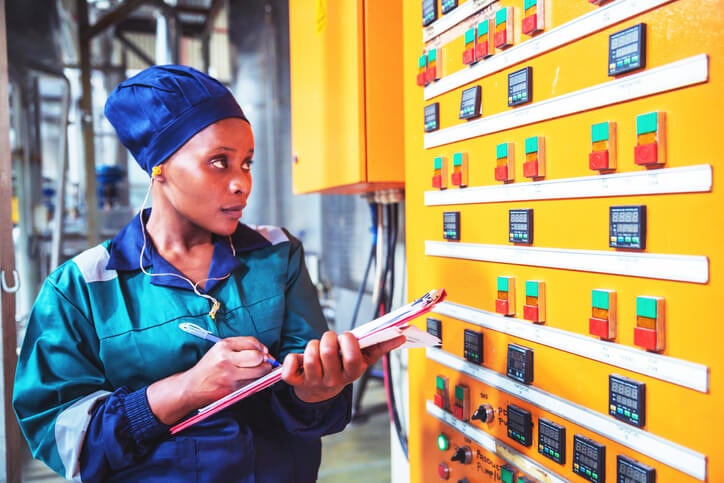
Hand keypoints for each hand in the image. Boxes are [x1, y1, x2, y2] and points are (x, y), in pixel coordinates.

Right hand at [148, 336, 274, 423]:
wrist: (192, 387)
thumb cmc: (209, 367)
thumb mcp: (220, 350)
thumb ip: (241, 347)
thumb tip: (265, 352)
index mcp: (223, 346)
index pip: (252, 343)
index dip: (262, 348)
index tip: (264, 352)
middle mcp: (225, 359)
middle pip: (257, 357)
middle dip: (264, 360)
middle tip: (264, 362)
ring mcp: (228, 375)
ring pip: (258, 372)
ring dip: (263, 371)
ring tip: (258, 371)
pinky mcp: (231, 389)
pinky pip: (251, 383)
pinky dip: (255, 381)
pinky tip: (249, 379)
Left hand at [281, 330, 405, 403]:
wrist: (319, 393)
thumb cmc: (341, 369)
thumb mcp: (361, 360)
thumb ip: (379, 347)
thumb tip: (400, 336)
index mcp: (351, 373)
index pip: (352, 358)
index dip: (348, 343)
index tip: (346, 336)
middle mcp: (333, 380)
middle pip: (328, 353)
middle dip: (327, 339)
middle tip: (329, 339)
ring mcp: (314, 382)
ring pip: (310, 358)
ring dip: (311, 346)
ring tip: (316, 348)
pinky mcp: (296, 383)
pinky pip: (289, 370)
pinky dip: (291, 360)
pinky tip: (297, 359)